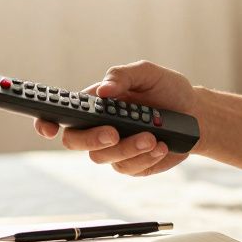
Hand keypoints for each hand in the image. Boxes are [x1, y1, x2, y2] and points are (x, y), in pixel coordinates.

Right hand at [34, 61, 199, 177]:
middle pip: (74, 141)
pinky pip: (129, 168)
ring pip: (103, 157)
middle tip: (114, 132)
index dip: (45, 122)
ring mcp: (114, 149)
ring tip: (152, 136)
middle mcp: (98, 128)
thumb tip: (104, 90)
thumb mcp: (147, 73)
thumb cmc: (166, 90)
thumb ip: (122, 76)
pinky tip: (161, 145)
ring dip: (128, 148)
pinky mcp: (132, 164)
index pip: (60, 114)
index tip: (48, 126)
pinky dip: (146, 157)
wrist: (195, 114)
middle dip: (92, 138)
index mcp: (94, 104)